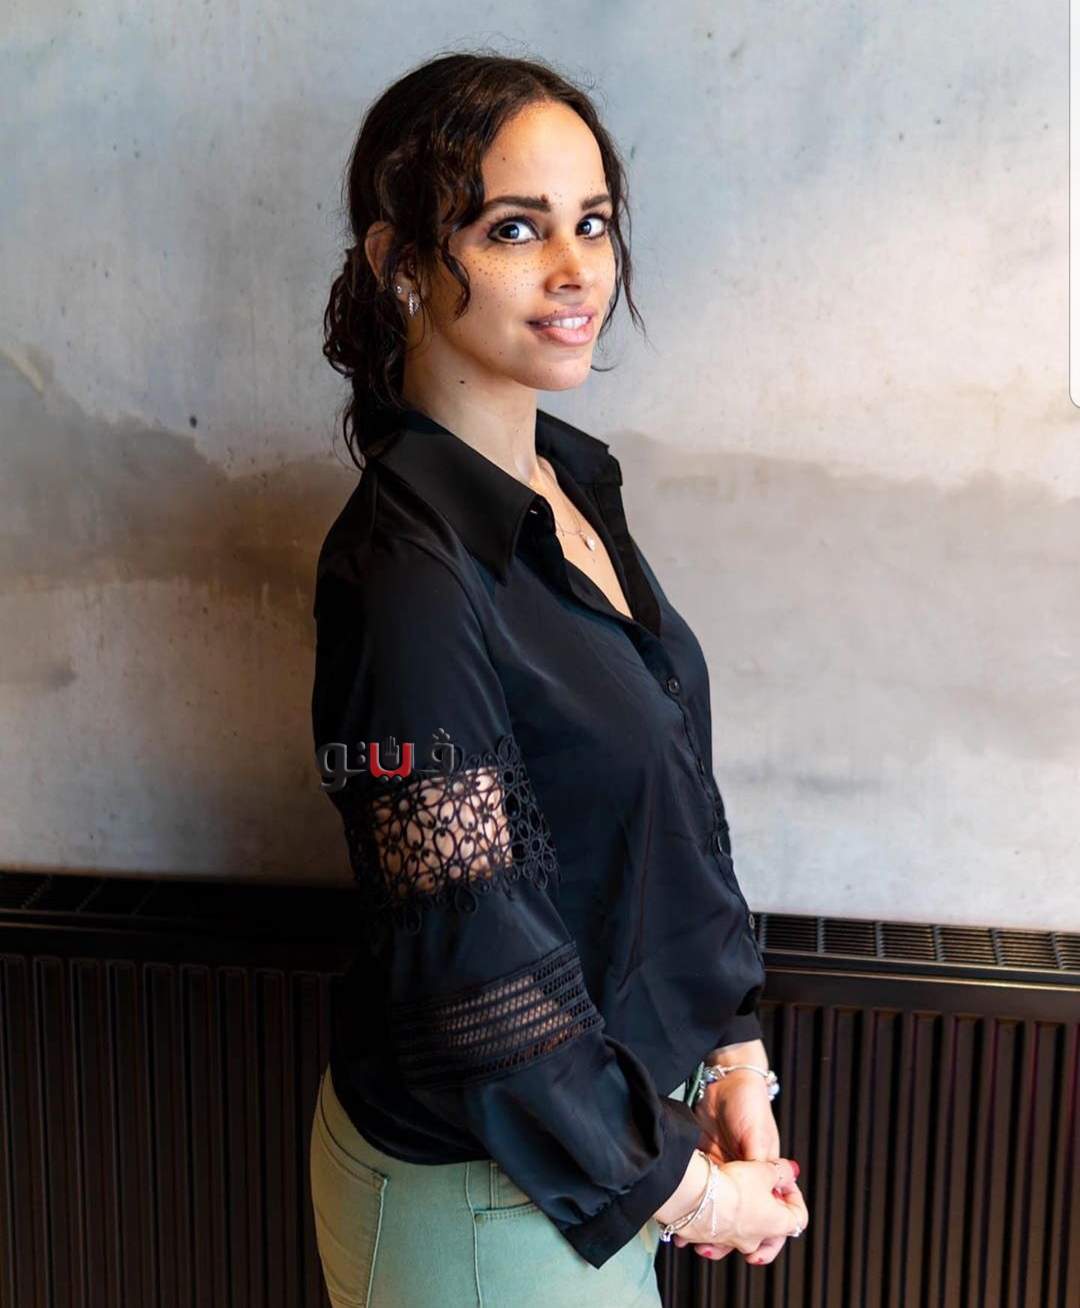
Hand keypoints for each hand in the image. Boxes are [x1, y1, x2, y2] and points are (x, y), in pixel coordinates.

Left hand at [671, 1045, 804, 1265]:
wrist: (723, 1082)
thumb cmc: (749, 1105)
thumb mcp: (757, 1135)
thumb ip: (759, 1165)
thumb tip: (760, 1195)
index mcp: (769, 1175)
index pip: (778, 1212)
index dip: (772, 1235)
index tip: (755, 1252)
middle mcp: (750, 1180)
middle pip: (746, 1219)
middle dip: (731, 1240)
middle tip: (713, 1250)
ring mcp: (728, 1175)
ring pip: (722, 1212)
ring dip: (709, 1229)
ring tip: (694, 1243)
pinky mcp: (708, 1167)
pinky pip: (703, 1195)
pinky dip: (693, 1210)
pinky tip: (679, 1222)